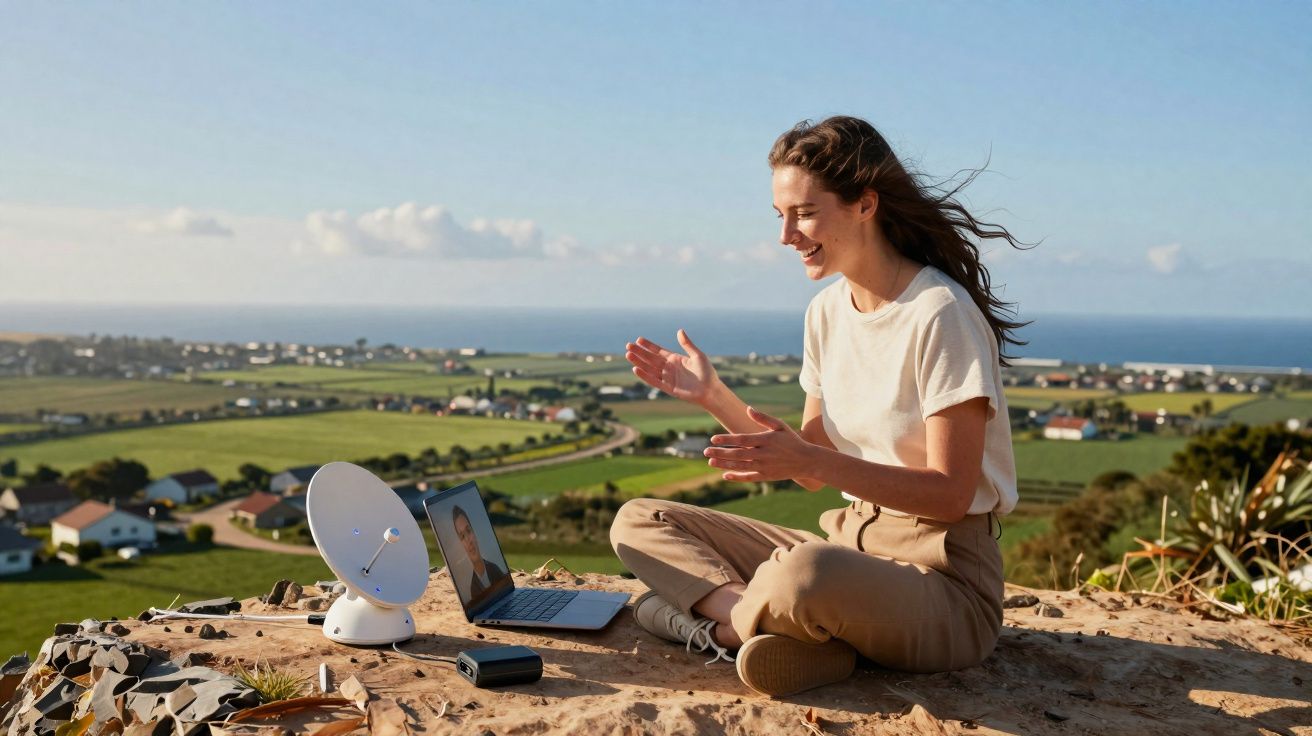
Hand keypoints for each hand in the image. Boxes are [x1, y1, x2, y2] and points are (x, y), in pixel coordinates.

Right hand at [625, 330, 721, 405]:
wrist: (710, 390)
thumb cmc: (707, 373)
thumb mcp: (697, 355)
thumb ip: (687, 344)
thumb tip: (679, 331)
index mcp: (675, 359)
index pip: (658, 351)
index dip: (648, 346)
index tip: (638, 340)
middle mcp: (669, 368)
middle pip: (651, 359)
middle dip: (640, 352)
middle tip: (628, 345)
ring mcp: (667, 378)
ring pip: (649, 369)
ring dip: (639, 362)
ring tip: (628, 355)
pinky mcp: (668, 388)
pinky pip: (654, 381)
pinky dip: (645, 375)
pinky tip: (636, 369)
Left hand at [703, 406, 820, 482]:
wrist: (807, 461)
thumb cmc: (792, 440)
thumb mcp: (780, 426)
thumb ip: (763, 418)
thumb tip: (748, 408)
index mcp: (766, 439)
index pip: (742, 439)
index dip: (727, 439)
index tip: (713, 438)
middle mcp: (764, 454)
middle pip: (738, 454)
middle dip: (720, 453)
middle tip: (705, 451)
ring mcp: (765, 467)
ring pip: (741, 466)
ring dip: (724, 465)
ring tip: (710, 462)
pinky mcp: (766, 476)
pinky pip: (749, 477)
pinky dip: (737, 477)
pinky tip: (725, 475)